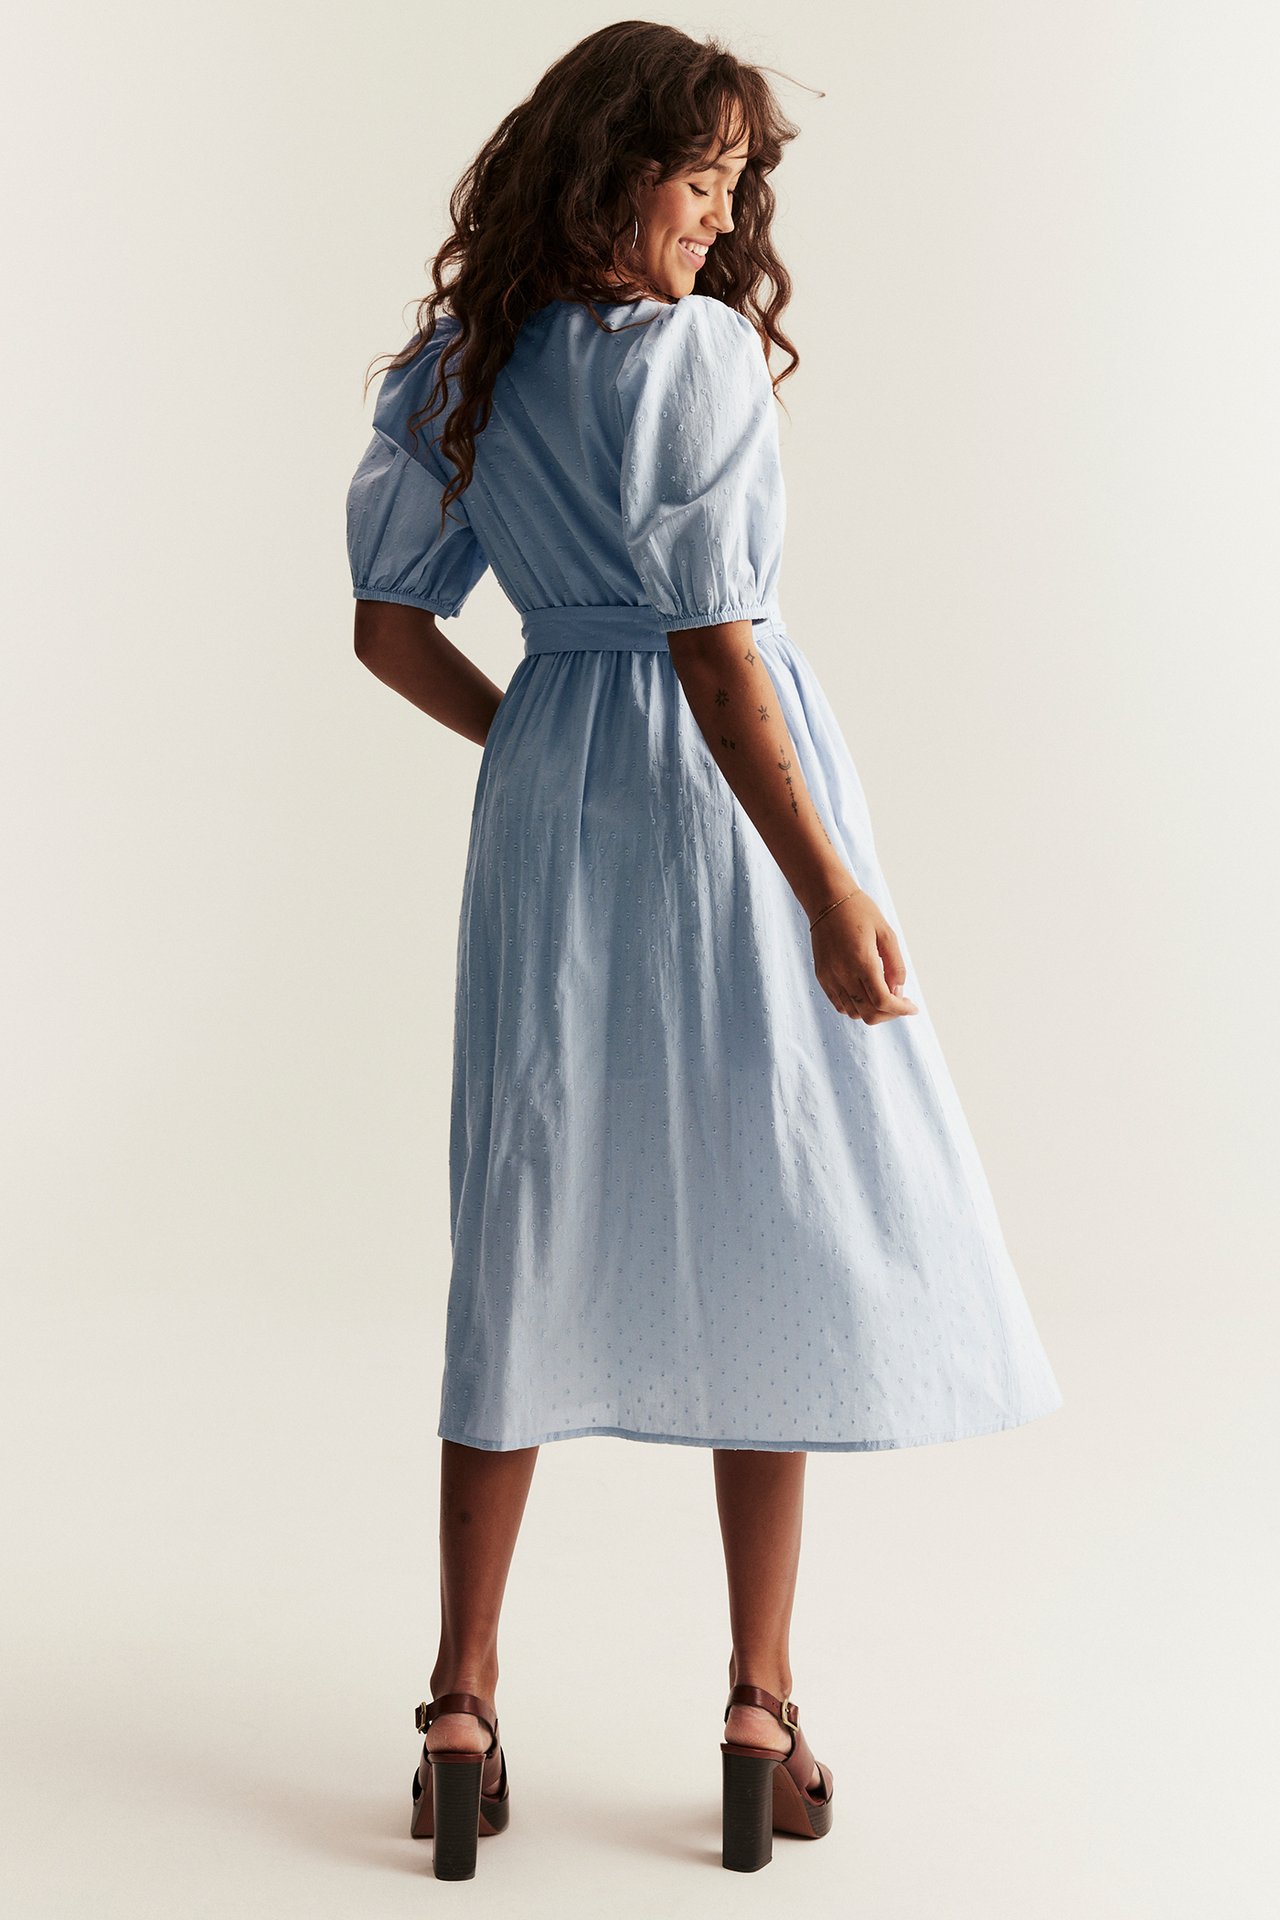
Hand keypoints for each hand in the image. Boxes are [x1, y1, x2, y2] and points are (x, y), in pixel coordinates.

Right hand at [809, 887, 918, 1024]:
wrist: (827, 900)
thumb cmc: (860, 912)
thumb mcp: (887, 933)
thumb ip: (896, 965)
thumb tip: (898, 991)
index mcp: (863, 962)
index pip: (883, 1001)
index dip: (901, 1010)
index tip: (912, 1007)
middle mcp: (844, 974)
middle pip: (869, 1013)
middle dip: (889, 1014)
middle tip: (900, 1002)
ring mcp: (830, 977)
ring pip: (854, 1013)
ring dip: (872, 1011)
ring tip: (883, 995)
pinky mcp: (822, 977)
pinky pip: (840, 1004)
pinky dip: (856, 1007)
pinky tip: (865, 993)